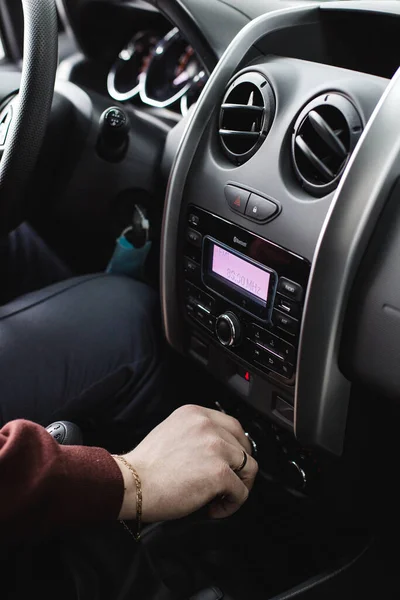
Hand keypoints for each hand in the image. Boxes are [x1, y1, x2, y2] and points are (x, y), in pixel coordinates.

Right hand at [114, 404, 257, 521]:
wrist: (131, 483)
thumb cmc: (146, 466)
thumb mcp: (172, 432)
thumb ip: (196, 434)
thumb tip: (217, 450)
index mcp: (195, 414)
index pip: (233, 426)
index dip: (237, 447)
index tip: (232, 462)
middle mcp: (207, 426)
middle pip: (244, 446)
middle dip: (240, 467)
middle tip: (228, 483)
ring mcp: (215, 448)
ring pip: (249, 468)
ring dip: (238, 486)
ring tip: (220, 497)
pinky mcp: (219, 472)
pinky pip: (241, 492)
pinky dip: (232, 504)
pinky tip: (214, 507)